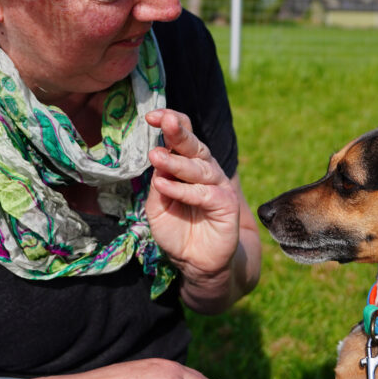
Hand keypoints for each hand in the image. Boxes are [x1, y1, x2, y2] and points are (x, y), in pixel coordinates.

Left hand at [144, 109, 241, 285]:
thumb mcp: (157, 207)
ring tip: (156, 157)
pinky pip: (204, 194)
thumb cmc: (176, 230)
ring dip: (176, 163)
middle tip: (164, 121)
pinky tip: (165, 186)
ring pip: (198, 169)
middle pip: (193, 146)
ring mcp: (217, 186)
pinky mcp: (226, 204)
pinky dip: (183, 190)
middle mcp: (205, 170)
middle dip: (178, 133)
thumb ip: (158, 185)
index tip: (152, 116)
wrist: (196, 262)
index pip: (182, 138)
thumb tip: (157, 159)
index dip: (171, 123)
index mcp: (188, 165)